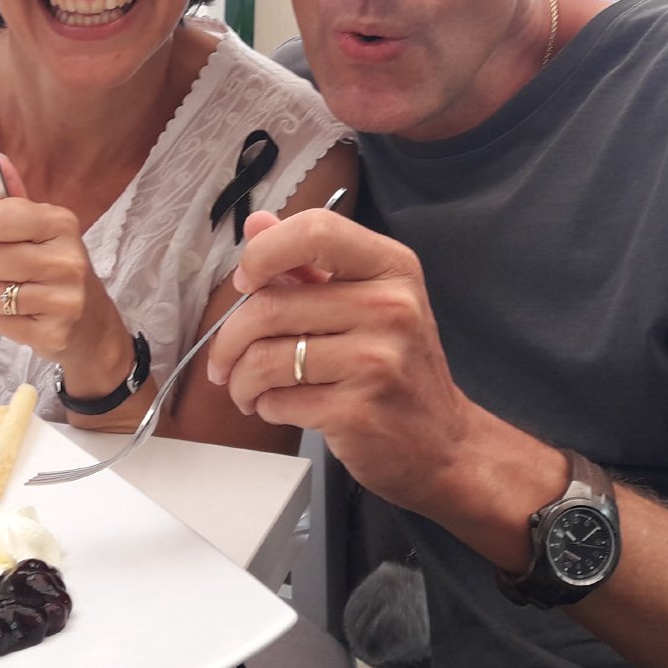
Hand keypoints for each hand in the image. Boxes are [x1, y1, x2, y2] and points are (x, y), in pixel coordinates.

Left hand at [0, 156, 124, 368]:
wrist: (93, 324)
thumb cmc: (58, 268)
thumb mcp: (44, 230)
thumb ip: (16, 199)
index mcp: (61, 223)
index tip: (0, 237)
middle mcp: (68, 258)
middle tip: (13, 271)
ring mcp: (65, 298)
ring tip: (23, 295)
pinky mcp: (55, 333)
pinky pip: (2, 323)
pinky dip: (8, 322)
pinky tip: (31, 316)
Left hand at [205, 204, 475, 511]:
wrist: (443, 444)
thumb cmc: (396, 366)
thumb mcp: (367, 299)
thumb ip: (308, 261)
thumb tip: (255, 223)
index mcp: (391, 266)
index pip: (315, 231)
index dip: (263, 253)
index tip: (246, 281)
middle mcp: (391, 307)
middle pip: (270, 306)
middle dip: (230, 338)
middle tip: (225, 357)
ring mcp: (377, 362)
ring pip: (265, 358)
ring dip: (239, 379)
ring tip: (246, 387)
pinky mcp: (358, 412)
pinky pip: (279, 400)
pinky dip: (263, 405)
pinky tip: (276, 405)